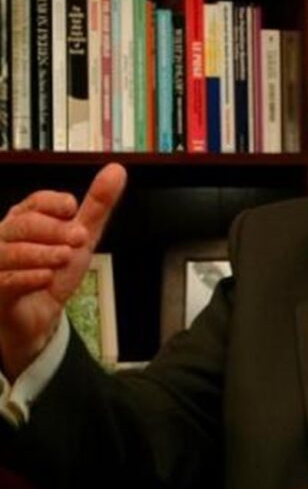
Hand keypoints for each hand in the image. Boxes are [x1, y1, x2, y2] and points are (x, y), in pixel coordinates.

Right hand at [0, 163, 126, 379]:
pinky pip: (6, 280)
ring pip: (13, 251)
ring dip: (45, 253)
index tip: (74, 209)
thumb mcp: (82, 237)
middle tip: (79, 238)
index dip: (56, 203)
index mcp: (27, 219)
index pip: (37, 201)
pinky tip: (45, 277)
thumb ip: (97, 205)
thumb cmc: (54, 272)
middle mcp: (7, 237)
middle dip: (56, 228)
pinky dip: (28, 277)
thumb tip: (116, 170)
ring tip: (65, 257)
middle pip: (25, 223)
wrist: (39, 318)